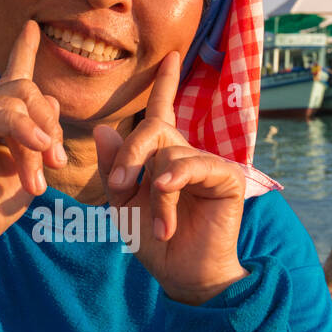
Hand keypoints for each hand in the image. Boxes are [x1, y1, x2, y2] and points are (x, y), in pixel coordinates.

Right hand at [0, 20, 66, 254]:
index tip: (31, 28)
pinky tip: (36, 146)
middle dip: (49, 124)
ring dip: (36, 139)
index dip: (23, 52)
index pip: (12, 79)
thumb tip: (53, 101)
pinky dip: (18, 128)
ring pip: (13, 102)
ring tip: (42, 173)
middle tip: (57, 162)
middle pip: (26, 92)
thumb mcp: (29, 172)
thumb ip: (41, 138)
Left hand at [94, 51, 247, 304]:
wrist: (183, 275)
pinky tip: (167, 195)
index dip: (165, 83)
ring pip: (169, 155)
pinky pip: (194, 165)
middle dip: (130, 154)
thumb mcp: (123, 204)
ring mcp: (208, 164)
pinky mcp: (227, 177)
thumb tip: (104, 129)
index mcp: (163, 156)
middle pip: (154, 128)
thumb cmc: (154, 242)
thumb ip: (114, 168)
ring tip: (158, 225)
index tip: (170, 55)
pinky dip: (176, 181)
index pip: (161, 112)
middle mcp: (186, 154)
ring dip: (155, 192)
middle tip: (118, 186)